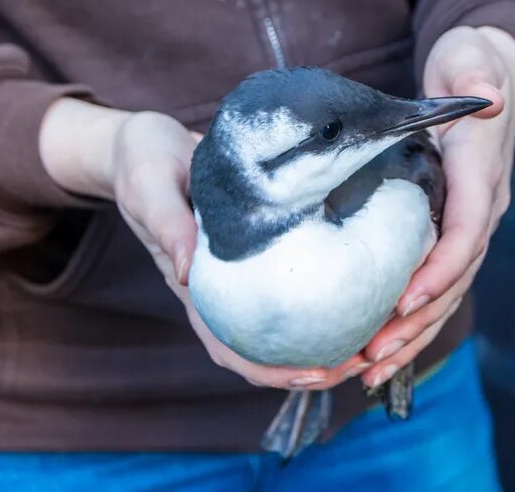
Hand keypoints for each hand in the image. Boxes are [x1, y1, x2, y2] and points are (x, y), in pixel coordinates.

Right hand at [39, 99, 366, 388]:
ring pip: (281, 323)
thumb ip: (167, 225)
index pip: (229, 346)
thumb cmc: (144, 163)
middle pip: (264, 349)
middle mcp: (220, 288)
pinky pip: (290, 281)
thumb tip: (185, 274)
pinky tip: (359, 287)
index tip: (316, 373)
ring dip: (323, 338)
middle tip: (364, 360)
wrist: (147, 142)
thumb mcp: (150, 187)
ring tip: (371, 336)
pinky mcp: (256, 247)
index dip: (270, 370)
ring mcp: (239, 272)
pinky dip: (322, 295)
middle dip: (313, 366)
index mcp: (193, 286)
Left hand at [360, 26, 514, 387]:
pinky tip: (375, 349)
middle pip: (455, 277)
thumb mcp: (473, 56)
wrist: (493, 77)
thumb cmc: (472, 65)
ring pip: (446, 292)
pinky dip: (408, 320)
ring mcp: (471, 224)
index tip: (404, 301)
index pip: (467, 230)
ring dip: (409, 334)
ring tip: (368, 368)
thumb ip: (477, 73)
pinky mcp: (451, 232)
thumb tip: (487, 97)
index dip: (439, 269)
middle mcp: (483, 207)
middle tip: (372, 354)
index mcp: (481, 172)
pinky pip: (434, 284)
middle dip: (416, 321)